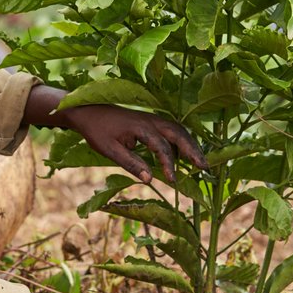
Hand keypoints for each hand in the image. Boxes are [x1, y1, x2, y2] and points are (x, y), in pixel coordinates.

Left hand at [62, 104, 207, 183]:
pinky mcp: (150, 120)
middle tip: (204, 167)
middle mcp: (151, 120)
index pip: (162, 147)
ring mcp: (152, 118)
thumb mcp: (110, 150)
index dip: (169, 165)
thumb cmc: (97, 131)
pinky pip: (172, 129)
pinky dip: (182, 140)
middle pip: (178, 133)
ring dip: (190, 144)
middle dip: (193, 150)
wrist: (88, 112)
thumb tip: (149, 180)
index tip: (173, 180)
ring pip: (178, 129)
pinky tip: (185, 154)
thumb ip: (130, 164)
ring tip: (200, 161)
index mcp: (141, 127)